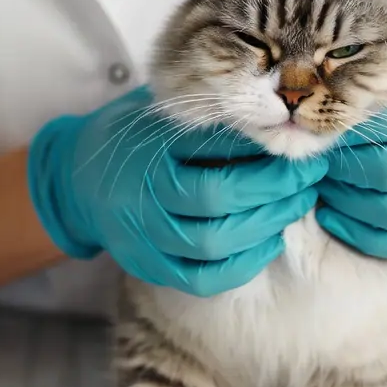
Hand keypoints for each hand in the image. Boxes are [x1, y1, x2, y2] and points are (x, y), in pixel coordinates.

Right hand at [28, 86, 324, 295]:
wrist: (79, 178)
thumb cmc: (137, 135)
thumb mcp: (164, 108)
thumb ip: (209, 112)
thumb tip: (278, 116)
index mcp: (148, 146)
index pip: (212, 146)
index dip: (263, 150)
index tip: (297, 145)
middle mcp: (141, 192)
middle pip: (216, 196)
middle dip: (274, 187)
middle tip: (307, 175)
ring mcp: (141, 234)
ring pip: (212, 241)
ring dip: (266, 225)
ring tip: (296, 204)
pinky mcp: (147, 266)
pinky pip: (201, 279)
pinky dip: (243, 264)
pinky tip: (268, 241)